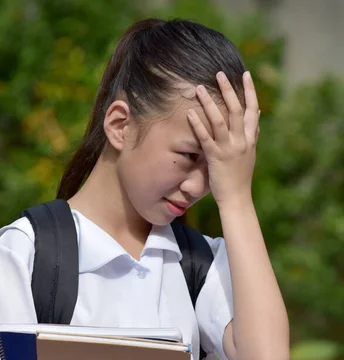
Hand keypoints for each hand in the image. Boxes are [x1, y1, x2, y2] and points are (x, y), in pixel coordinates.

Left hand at [187, 71, 259, 205]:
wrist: (237, 198)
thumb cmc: (240, 178)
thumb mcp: (250, 154)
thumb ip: (251, 136)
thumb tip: (257, 119)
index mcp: (250, 139)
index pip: (253, 110)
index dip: (250, 91)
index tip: (246, 74)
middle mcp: (241, 141)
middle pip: (236, 110)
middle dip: (228, 89)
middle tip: (219, 73)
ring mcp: (229, 149)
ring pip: (219, 120)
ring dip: (209, 102)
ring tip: (199, 88)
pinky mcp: (215, 158)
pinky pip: (205, 138)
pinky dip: (197, 125)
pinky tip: (189, 113)